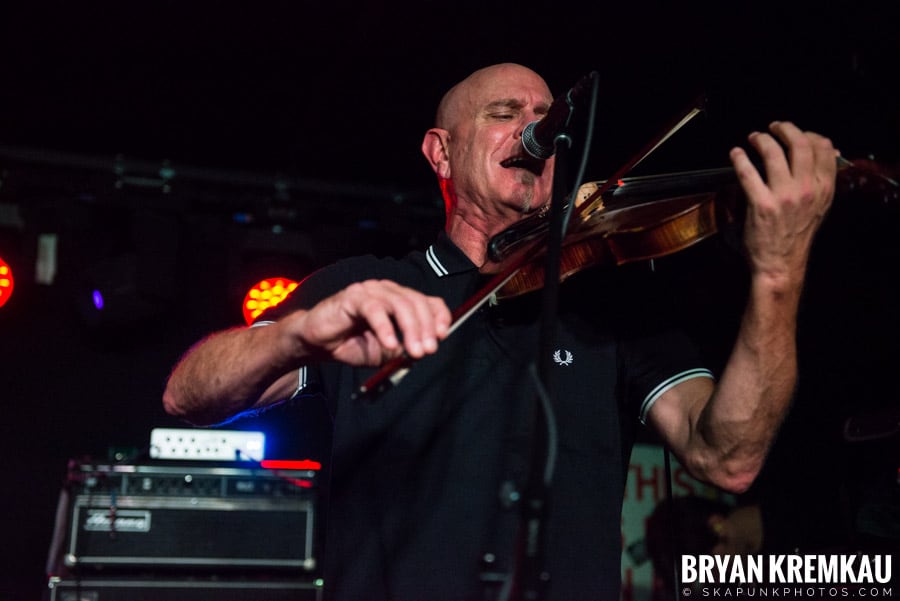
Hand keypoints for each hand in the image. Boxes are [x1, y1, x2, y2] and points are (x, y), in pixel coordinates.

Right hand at [283, 279, 451, 366]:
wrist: (317, 344)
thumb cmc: (352, 345)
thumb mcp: (385, 352)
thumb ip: (405, 348)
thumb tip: (425, 348)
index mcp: (399, 301)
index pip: (428, 301)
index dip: (439, 316)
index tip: (442, 336)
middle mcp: (388, 291)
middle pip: (417, 301)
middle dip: (426, 328)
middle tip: (427, 351)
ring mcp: (371, 291)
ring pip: (399, 303)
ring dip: (410, 328)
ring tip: (413, 351)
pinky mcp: (353, 296)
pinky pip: (374, 309)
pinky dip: (385, 327)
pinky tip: (390, 344)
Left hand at [729, 121, 836, 288]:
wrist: (781, 264)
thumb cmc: (797, 235)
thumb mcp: (819, 206)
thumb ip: (823, 180)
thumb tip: (831, 152)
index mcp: (824, 188)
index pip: (824, 147)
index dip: (809, 133)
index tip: (796, 133)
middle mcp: (807, 189)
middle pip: (799, 144)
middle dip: (785, 129)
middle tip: (773, 127)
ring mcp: (784, 196)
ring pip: (774, 153)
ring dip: (761, 139)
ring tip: (753, 137)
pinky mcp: (761, 204)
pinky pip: (748, 172)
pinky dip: (740, 158)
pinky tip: (736, 154)